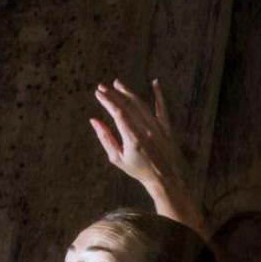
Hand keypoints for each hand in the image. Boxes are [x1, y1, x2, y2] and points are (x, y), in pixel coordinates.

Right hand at [88, 77, 191, 218]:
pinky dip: (159, 95)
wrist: (163, 178)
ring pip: (142, 105)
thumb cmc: (138, 169)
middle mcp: (147, 131)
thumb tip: (94, 120)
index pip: (118, 114)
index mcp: (133, 139)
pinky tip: (155, 83)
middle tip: (102, 86)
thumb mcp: (117, 158)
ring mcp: (158, 129)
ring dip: (129, 93)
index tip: (98, 93)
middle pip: (128, 106)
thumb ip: (105, 138)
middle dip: (114, 94)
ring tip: (118, 83)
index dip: (107, 101)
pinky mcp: (166, 128)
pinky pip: (162, 108)